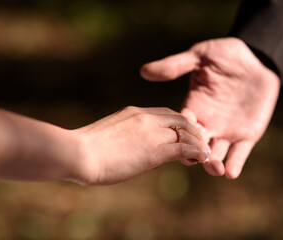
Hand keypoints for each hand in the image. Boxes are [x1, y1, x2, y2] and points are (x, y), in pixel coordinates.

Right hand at [70, 106, 208, 184]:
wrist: (78, 153)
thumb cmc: (85, 149)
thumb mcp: (109, 136)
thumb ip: (126, 138)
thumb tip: (137, 150)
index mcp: (134, 112)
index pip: (166, 113)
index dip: (179, 123)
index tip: (185, 133)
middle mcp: (146, 118)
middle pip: (181, 119)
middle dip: (194, 130)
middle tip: (201, 141)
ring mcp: (151, 132)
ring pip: (186, 132)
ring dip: (198, 142)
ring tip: (205, 153)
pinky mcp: (155, 151)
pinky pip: (184, 148)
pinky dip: (197, 152)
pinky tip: (203, 158)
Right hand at [140, 37, 279, 178]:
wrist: (258, 59)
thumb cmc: (226, 55)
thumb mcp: (199, 56)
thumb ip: (175, 65)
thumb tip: (144, 71)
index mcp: (192, 107)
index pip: (180, 126)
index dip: (177, 134)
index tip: (175, 142)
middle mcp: (207, 123)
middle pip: (195, 146)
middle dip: (193, 155)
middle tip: (193, 161)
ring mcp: (226, 131)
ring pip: (215, 154)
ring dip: (213, 164)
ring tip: (214, 169)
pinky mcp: (247, 134)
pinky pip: (239, 153)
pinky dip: (235, 164)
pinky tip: (231, 172)